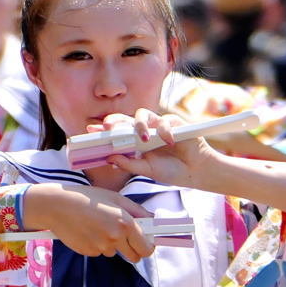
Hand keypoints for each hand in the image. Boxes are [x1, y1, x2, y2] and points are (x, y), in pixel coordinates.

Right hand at [24, 183, 154, 262]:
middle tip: (124, 236)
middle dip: (133, 249)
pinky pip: (99, 251)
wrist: (57, 205)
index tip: (146, 241)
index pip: (147, 248)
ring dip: (111, 243)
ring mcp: (100, 247)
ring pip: (114, 252)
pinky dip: (97, 243)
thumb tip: (152, 220)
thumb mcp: (115, 198)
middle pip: (134, 257)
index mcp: (124, 223)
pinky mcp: (88, 252)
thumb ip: (137, 210)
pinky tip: (88, 230)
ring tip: (98, 225)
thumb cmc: (87, 198)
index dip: (148, 246)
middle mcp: (114, 238)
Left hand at [98, 109, 219, 188]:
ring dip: (139, 124)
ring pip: (143, 114)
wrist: (194, 172)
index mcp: (136, 141)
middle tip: (107, 126)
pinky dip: (165, 130)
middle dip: (115, 120)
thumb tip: (109, 158)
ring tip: (142, 138)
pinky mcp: (174, 122)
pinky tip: (168, 142)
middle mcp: (145, 130)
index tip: (90, 129)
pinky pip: (165, 121)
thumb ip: (130, 164)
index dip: (104, 129)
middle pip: (126, 118)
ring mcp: (158, 125)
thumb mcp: (147, 170)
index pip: (117, 132)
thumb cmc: (170, 171)